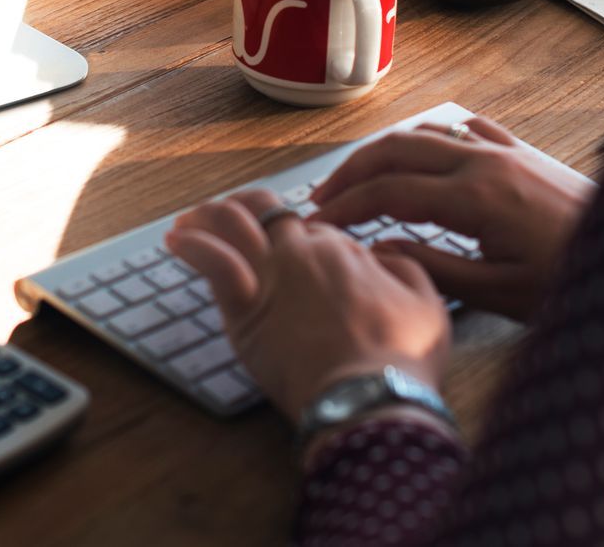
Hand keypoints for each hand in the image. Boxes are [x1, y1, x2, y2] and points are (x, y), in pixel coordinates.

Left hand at [166, 189, 450, 422]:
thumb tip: (382, 253)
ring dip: (209, 216)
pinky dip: (192, 245)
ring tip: (191, 219)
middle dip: (246, 208)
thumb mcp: (427, 302)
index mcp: (344, 248)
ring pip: (232, 225)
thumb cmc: (402, 358)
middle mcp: (303, 252)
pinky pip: (212, 262)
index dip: (299, 234)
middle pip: (266, 213)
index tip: (289, 246)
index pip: (309, 227)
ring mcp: (271, 276)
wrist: (369, 397)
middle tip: (231, 214)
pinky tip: (176, 240)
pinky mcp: (245, 309)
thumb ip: (405, 267)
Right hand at [309, 115, 591, 321]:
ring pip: (428, 133)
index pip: (389, 192)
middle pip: (397, 149)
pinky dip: (433, 136)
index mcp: (475, 196)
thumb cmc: (572, 279)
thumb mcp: (500, 291)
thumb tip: (381, 250)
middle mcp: (484, 161)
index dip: (346, 206)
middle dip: (353, 170)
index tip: (318, 224)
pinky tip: (425, 150)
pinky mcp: (523, 153)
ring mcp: (505, 151)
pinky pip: (466, 130)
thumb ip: (435, 269)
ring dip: (387, 152)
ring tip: (360, 177)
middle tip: (323, 197)